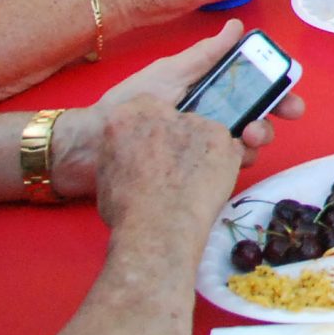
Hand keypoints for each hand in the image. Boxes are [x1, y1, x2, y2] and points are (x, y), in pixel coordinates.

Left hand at [55, 21, 304, 199]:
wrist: (91, 150)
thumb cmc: (127, 105)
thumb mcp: (168, 74)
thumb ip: (204, 54)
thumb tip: (237, 25)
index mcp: (205, 89)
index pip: (248, 83)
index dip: (274, 84)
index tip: (290, 85)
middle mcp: (209, 115)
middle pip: (256, 111)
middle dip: (276, 111)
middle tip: (290, 114)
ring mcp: (204, 143)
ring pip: (248, 139)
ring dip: (259, 135)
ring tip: (249, 137)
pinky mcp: (197, 169)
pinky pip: (229, 163)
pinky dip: (238, 159)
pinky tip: (233, 156)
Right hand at [82, 95, 243, 238]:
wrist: (157, 227)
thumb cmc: (127, 210)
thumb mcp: (107, 173)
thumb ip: (121, 151)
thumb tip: (132, 152)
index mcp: (126, 116)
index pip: (143, 108)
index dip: (151, 130)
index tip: (154, 150)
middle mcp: (161, 111)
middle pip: (175, 118)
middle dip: (177, 139)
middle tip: (175, 169)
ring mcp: (194, 121)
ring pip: (202, 131)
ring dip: (199, 151)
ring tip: (192, 182)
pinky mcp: (220, 136)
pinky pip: (225, 145)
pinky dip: (221, 162)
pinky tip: (210, 183)